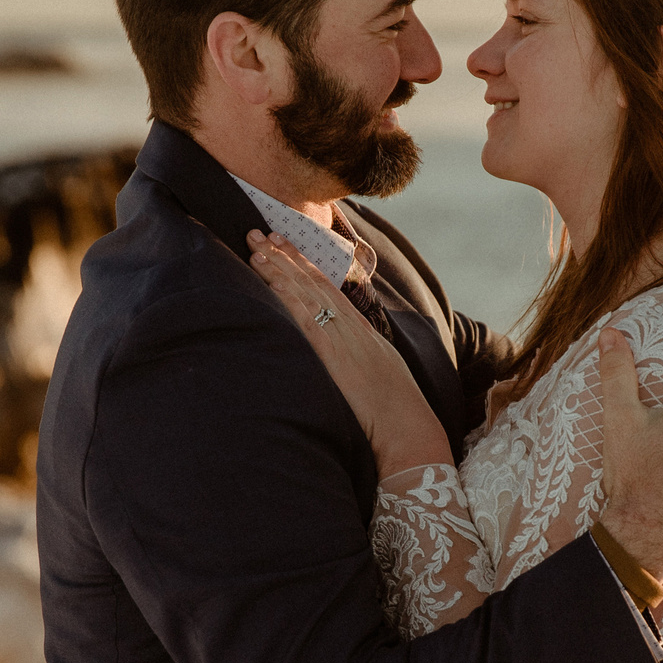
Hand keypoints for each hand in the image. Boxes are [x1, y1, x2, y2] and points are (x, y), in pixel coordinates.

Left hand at [248, 230, 452, 472]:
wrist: (407, 430)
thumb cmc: (395, 414)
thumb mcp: (379, 376)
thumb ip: (359, 360)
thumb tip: (344, 359)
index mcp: (364, 332)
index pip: (328, 288)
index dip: (304, 264)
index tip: (284, 244)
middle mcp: (352, 327)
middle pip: (313, 282)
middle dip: (285, 256)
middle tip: (258, 232)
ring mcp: (343, 338)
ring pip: (306, 293)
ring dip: (279, 268)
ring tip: (255, 246)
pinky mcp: (332, 354)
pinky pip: (303, 316)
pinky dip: (284, 294)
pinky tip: (266, 279)